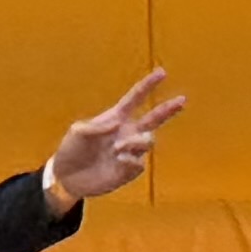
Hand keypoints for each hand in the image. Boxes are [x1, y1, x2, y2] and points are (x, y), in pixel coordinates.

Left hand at [47, 71, 185, 210]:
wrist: (68, 178)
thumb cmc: (71, 150)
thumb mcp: (77, 132)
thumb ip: (97, 126)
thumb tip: (117, 124)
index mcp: (115, 118)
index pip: (135, 99)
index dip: (148, 86)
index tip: (162, 73)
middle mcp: (126, 133)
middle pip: (154, 118)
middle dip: (168, 109)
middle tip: (182, 100)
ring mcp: (130, 152)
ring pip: (148, 140)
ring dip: (135, 142)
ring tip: (117, 149)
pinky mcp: (129, 170)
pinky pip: (139, 163)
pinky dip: (130, 161)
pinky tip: (117, 162)